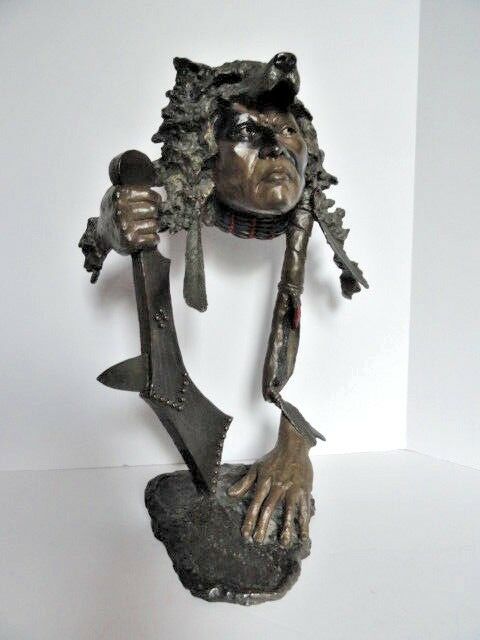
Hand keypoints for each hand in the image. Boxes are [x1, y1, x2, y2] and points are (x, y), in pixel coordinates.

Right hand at [97, 185, 160, 254]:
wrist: (103, 235)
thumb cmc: (113, 213)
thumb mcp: (116, 195)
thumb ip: (133, 188)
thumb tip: (157, 186)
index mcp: (118, 195)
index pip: (148, 194)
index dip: (155, 198)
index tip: (156, 201)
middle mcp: (120, 210)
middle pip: (152, 209)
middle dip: (154, 213)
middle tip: (148, 216)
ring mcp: (125, 227)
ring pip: (155, 224)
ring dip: (153, 226)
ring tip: (145, 226)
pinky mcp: (131, 241)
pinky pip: (154, 238)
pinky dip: (153, 238)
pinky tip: (146, 236)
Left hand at [228, 415, 312, 546]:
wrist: (294, 446)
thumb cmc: (274, 457)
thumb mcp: (257, 467)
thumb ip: (245, 482)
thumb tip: (230, 494)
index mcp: (265, 482)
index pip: (255, 504)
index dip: (250, 519)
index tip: (246, 534)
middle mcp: (278, 487)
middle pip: (269, 509)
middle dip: (263, 526)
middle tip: (259, 541)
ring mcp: (292, 490)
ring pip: (289, 511)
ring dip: (286, 527)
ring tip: (284, 543)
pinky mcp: (304, 491)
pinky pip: (304, 509)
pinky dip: (304, 522)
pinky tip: (303, 535)